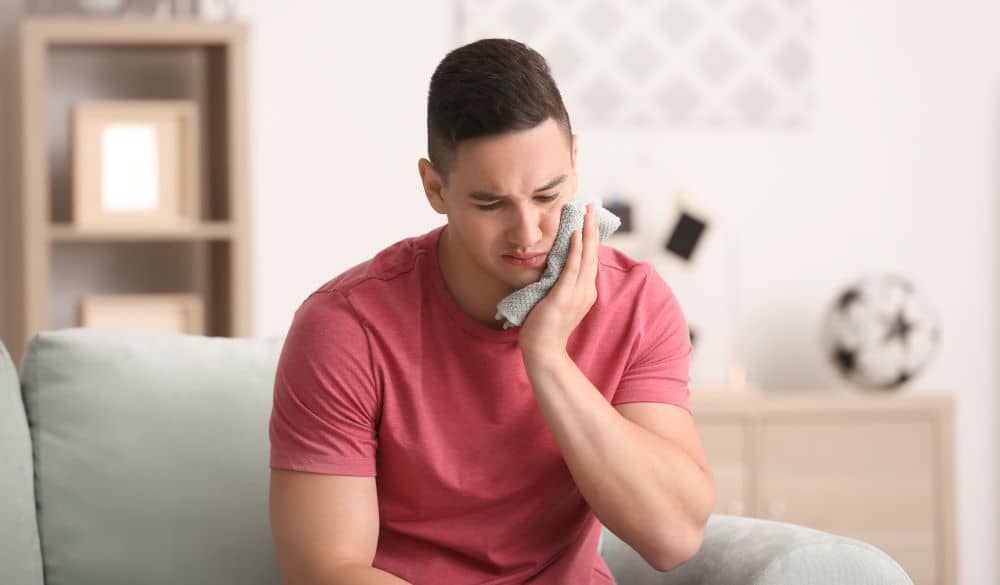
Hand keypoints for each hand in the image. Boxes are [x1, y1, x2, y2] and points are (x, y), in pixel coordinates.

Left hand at [519, 202, 599, 358]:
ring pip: (586, 256)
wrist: (543, 351)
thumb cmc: (544, 327)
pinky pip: (572, 269)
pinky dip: (575, 251)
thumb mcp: (555, 300)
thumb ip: (558, 284)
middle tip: (592, 205)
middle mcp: (586, 290)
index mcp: (585, 291)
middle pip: (593, 253)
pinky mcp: (564, 297)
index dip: (590, 238)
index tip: (589, 218)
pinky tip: (575, 235)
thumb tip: (553, 267)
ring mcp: (577, 294)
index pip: (590, 259)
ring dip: (587, 232)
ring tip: (587, 212)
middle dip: (592, 228)